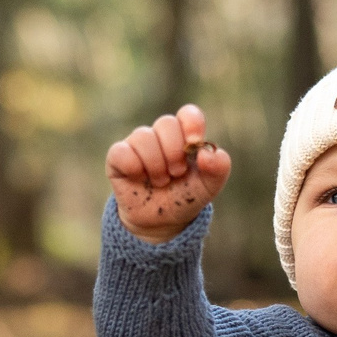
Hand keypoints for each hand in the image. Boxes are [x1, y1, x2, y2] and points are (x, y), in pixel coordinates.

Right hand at [107, 104, 231, 242]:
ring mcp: (138, 144)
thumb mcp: (209, 187)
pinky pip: (121, 151)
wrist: (161, 223)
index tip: (193, 143)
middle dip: (174, 152)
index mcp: (184, 136)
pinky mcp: (118, 157)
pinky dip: (133, 167)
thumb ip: (219, 168)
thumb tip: (206, 153)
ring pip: (143, 136)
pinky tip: (139, 178)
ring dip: (155, 164)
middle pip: (166, 123)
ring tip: (160, 181)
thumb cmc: (184, 198)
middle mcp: (160, 135)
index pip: (188, 114)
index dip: (191, 124)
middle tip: (176, 173)